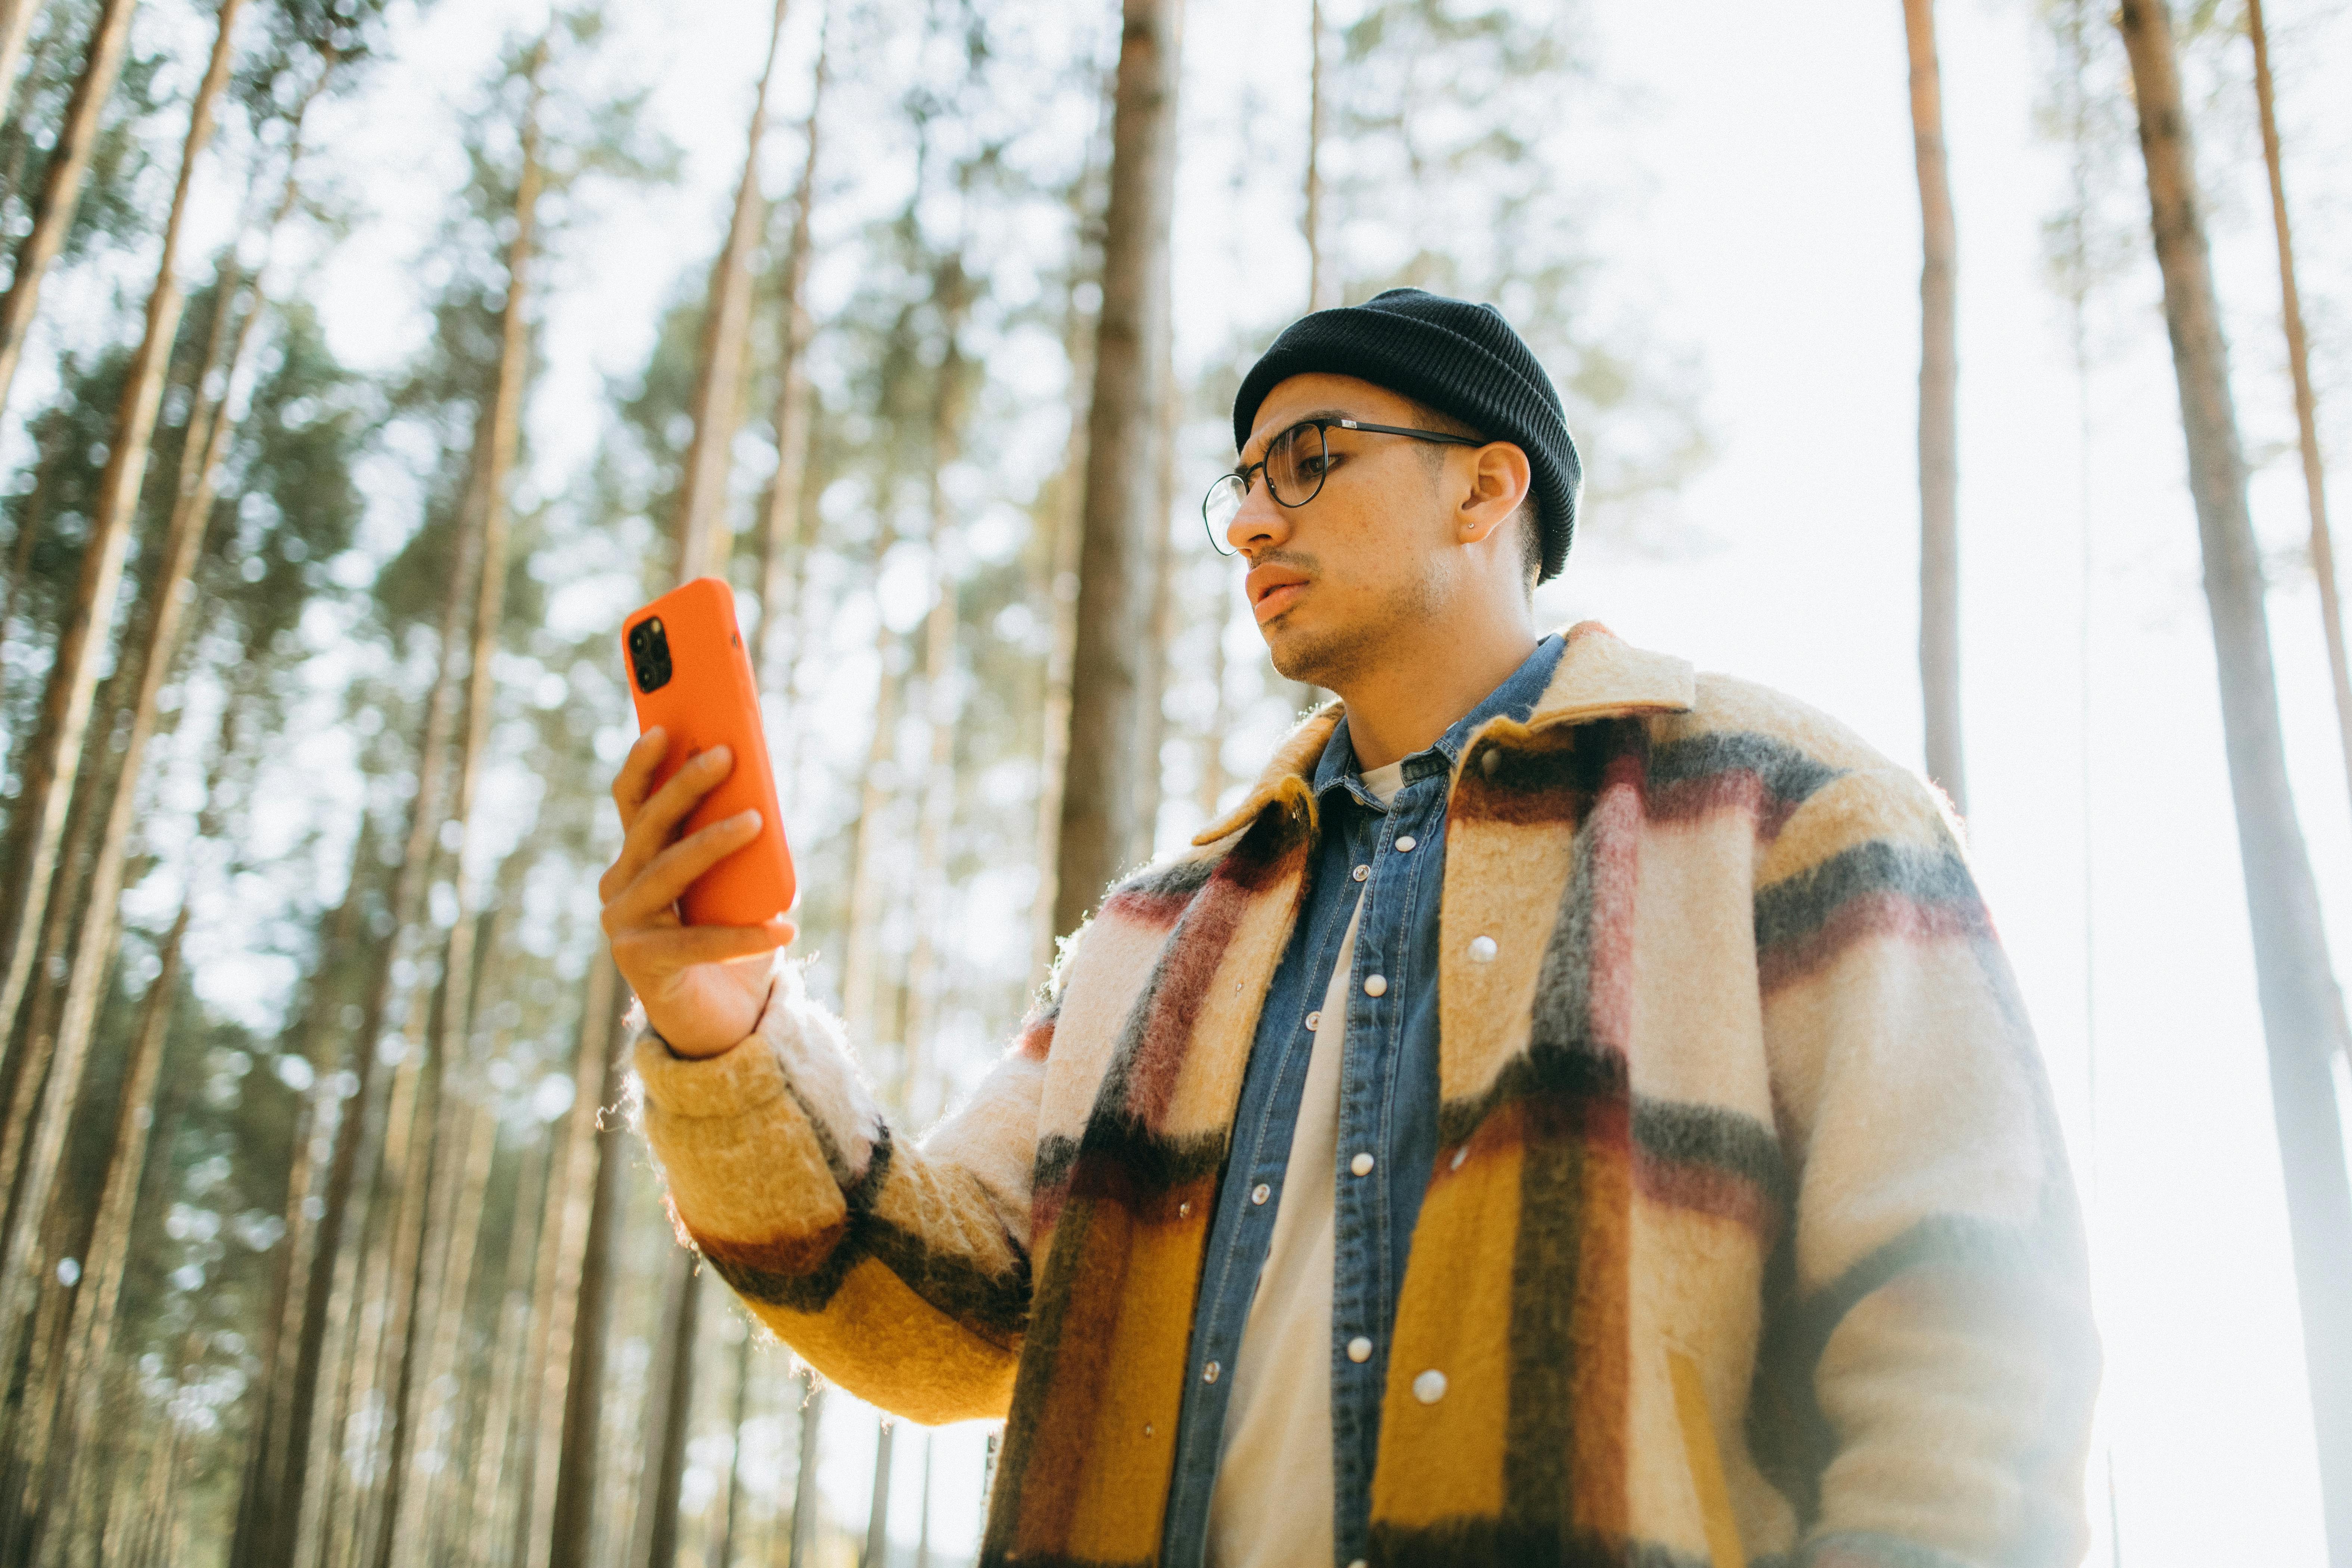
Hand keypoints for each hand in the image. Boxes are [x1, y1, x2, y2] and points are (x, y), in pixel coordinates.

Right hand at [601, 727, 796, 1056]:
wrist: (715, 1023)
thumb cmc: (726, 942)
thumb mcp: (733, 885)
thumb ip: (737, 849)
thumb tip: (762, 804)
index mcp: (635, 860)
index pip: (632, 802)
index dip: (642, 763)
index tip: (664, 725)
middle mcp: (619, 888)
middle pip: (648, 825)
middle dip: (686, 785)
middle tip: (727, 754)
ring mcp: (624, 926)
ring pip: (669, 869)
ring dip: (714, 840)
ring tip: (757, 821)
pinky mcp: (641, 964)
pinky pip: (700, 941)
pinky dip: (746, 935)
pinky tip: (784, 926)